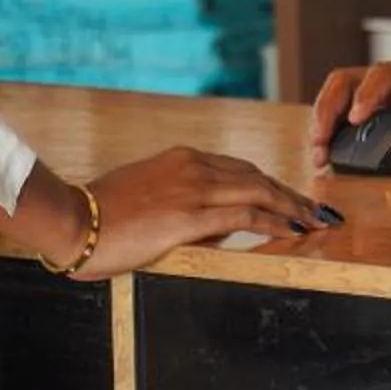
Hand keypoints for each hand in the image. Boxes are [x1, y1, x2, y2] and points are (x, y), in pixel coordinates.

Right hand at [72, 146, 337, 279]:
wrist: (72, 219)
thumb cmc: (101, 216)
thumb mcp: (147, 197)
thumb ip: (183, 205)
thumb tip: (219, 226)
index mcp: (181, 159)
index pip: (239, 169)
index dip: (270, 183)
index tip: (290, 197)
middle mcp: (192, 166)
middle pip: (257, 176)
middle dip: (292, 193)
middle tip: (318, 209)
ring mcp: (192, 188)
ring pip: (259, 190)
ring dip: (294, 205)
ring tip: (317, 220)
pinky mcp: (189, 215)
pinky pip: (245, 214)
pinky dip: (276, 219)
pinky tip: (294, 229)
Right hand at [307, 53, 390, 169]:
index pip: (385, 75)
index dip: (368, 94)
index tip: (357, 118)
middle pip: (348, 80)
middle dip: (329, 108)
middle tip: (321, 139)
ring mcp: (377, 92)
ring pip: (338, 93)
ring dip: (323, 120)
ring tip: (318, 153)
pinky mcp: (370, 108)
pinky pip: (341, 110)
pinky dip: (329, 130)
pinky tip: (325, 153)